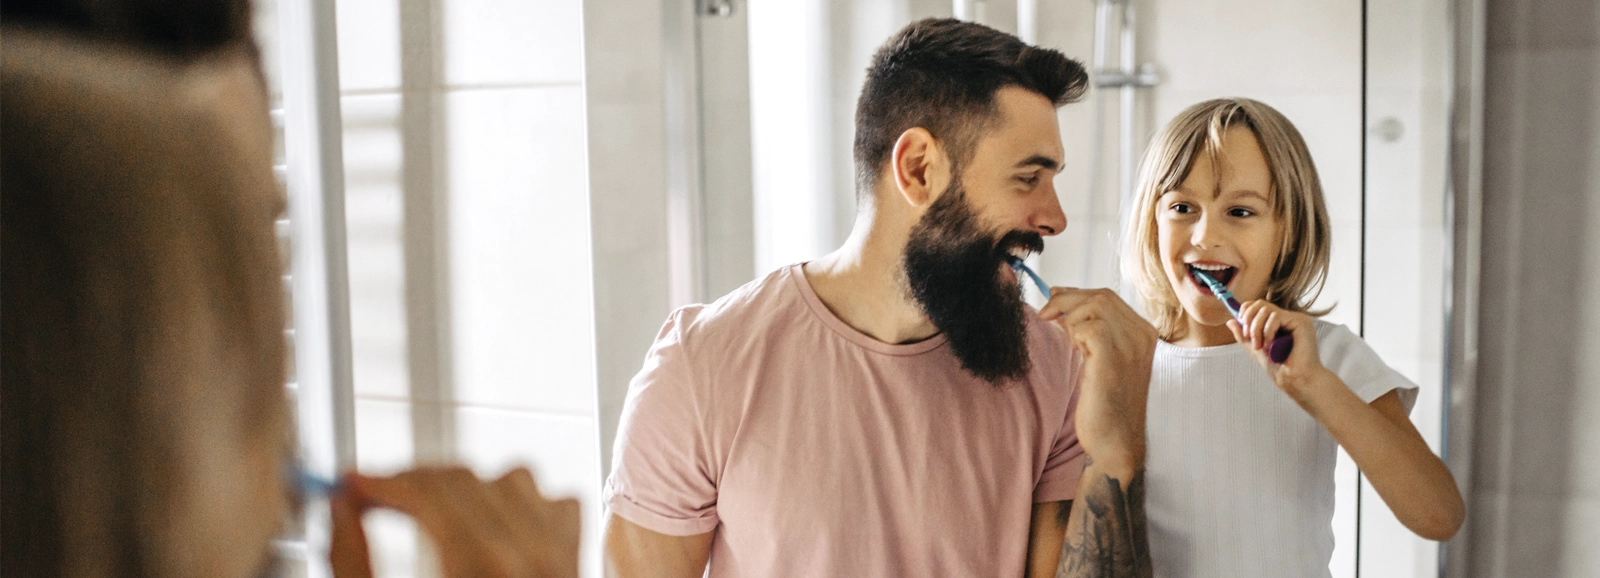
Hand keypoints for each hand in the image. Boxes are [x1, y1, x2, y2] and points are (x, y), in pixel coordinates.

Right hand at [330, 466, 581, 577]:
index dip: (380, 482)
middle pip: (463, 480)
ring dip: (468, 486)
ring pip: (515, 479)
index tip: (351, 485)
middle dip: (413, 481)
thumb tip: (340, 509)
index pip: (425, 493)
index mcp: (480, 570)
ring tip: (428, 510)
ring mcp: (561, 560)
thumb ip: (352, 562)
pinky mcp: (575, 566)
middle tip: (375, 496)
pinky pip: (555, 503)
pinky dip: (522, 502)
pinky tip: (489, 524)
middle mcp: (530, 558)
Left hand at [1039, 288, 1157, 475]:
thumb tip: (1059, 297)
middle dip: (1066, 300)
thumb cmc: (1105, 404)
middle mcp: (1142, 334)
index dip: (1076, 294)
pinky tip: (1076, 353)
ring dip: (1070, 319)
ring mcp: (1131, 345)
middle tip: (1046, 315)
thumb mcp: (1099, 358)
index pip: (1107, 297)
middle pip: (1099, 296)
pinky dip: (1074, 334)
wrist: (1115, 441)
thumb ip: (1087, 329)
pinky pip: (1088, 327)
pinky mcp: (1113, 357)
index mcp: (1143, 332)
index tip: (1053, 300)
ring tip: (1070, 345)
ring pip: (1094, 305)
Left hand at [1225, 300, 1329, 398]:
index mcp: (1278, 322)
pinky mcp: (1301, 321)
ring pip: (1266, 309)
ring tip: (1260, 346)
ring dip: (1256, 328)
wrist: (1293, 380)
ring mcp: (1295, 318)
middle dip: (1249, 321)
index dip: (1246, 311)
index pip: (1258, 305)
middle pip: (1260, 304)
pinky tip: (1270, 344)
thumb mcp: (1254, 348)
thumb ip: (1243, 335)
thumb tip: (1230, 321)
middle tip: (1248, 338)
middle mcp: (1288, 318)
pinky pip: (1276, 316)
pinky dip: (1268, 331)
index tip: (1241, 324)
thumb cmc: (1278, 368)